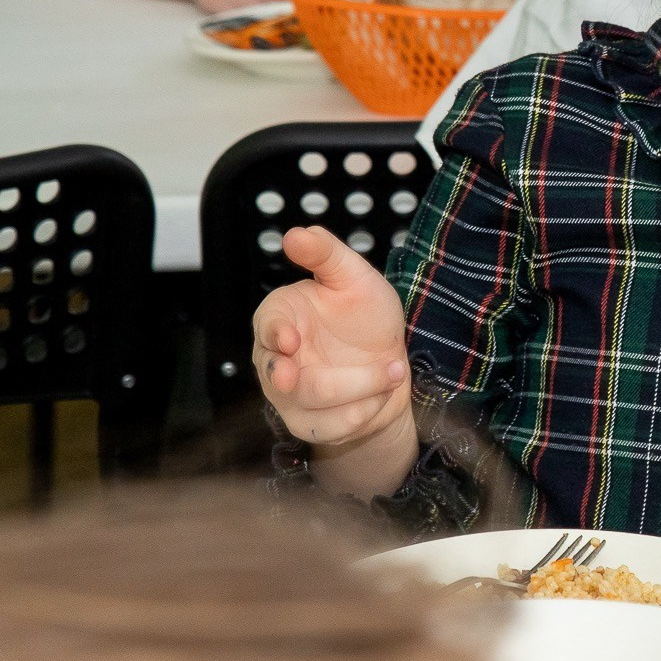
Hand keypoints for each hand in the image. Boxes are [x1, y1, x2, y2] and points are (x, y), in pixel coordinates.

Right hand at [254, 226, 411, 449]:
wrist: (388, 363)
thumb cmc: (364, 316)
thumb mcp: (353, 276)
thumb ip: (326, 253)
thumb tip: (296, 233)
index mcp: (280, 318)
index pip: (267, 325)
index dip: (276, 333)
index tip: (290, 339)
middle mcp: (275, 360)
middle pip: (282, 376)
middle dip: (303, 382)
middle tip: (312, 379)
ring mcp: (289, 397)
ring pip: (312, 403)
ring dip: (360, 388)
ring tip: (393, 370)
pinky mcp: (310, 425)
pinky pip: (331, 428)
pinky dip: (365, 411)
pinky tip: (384, 393)